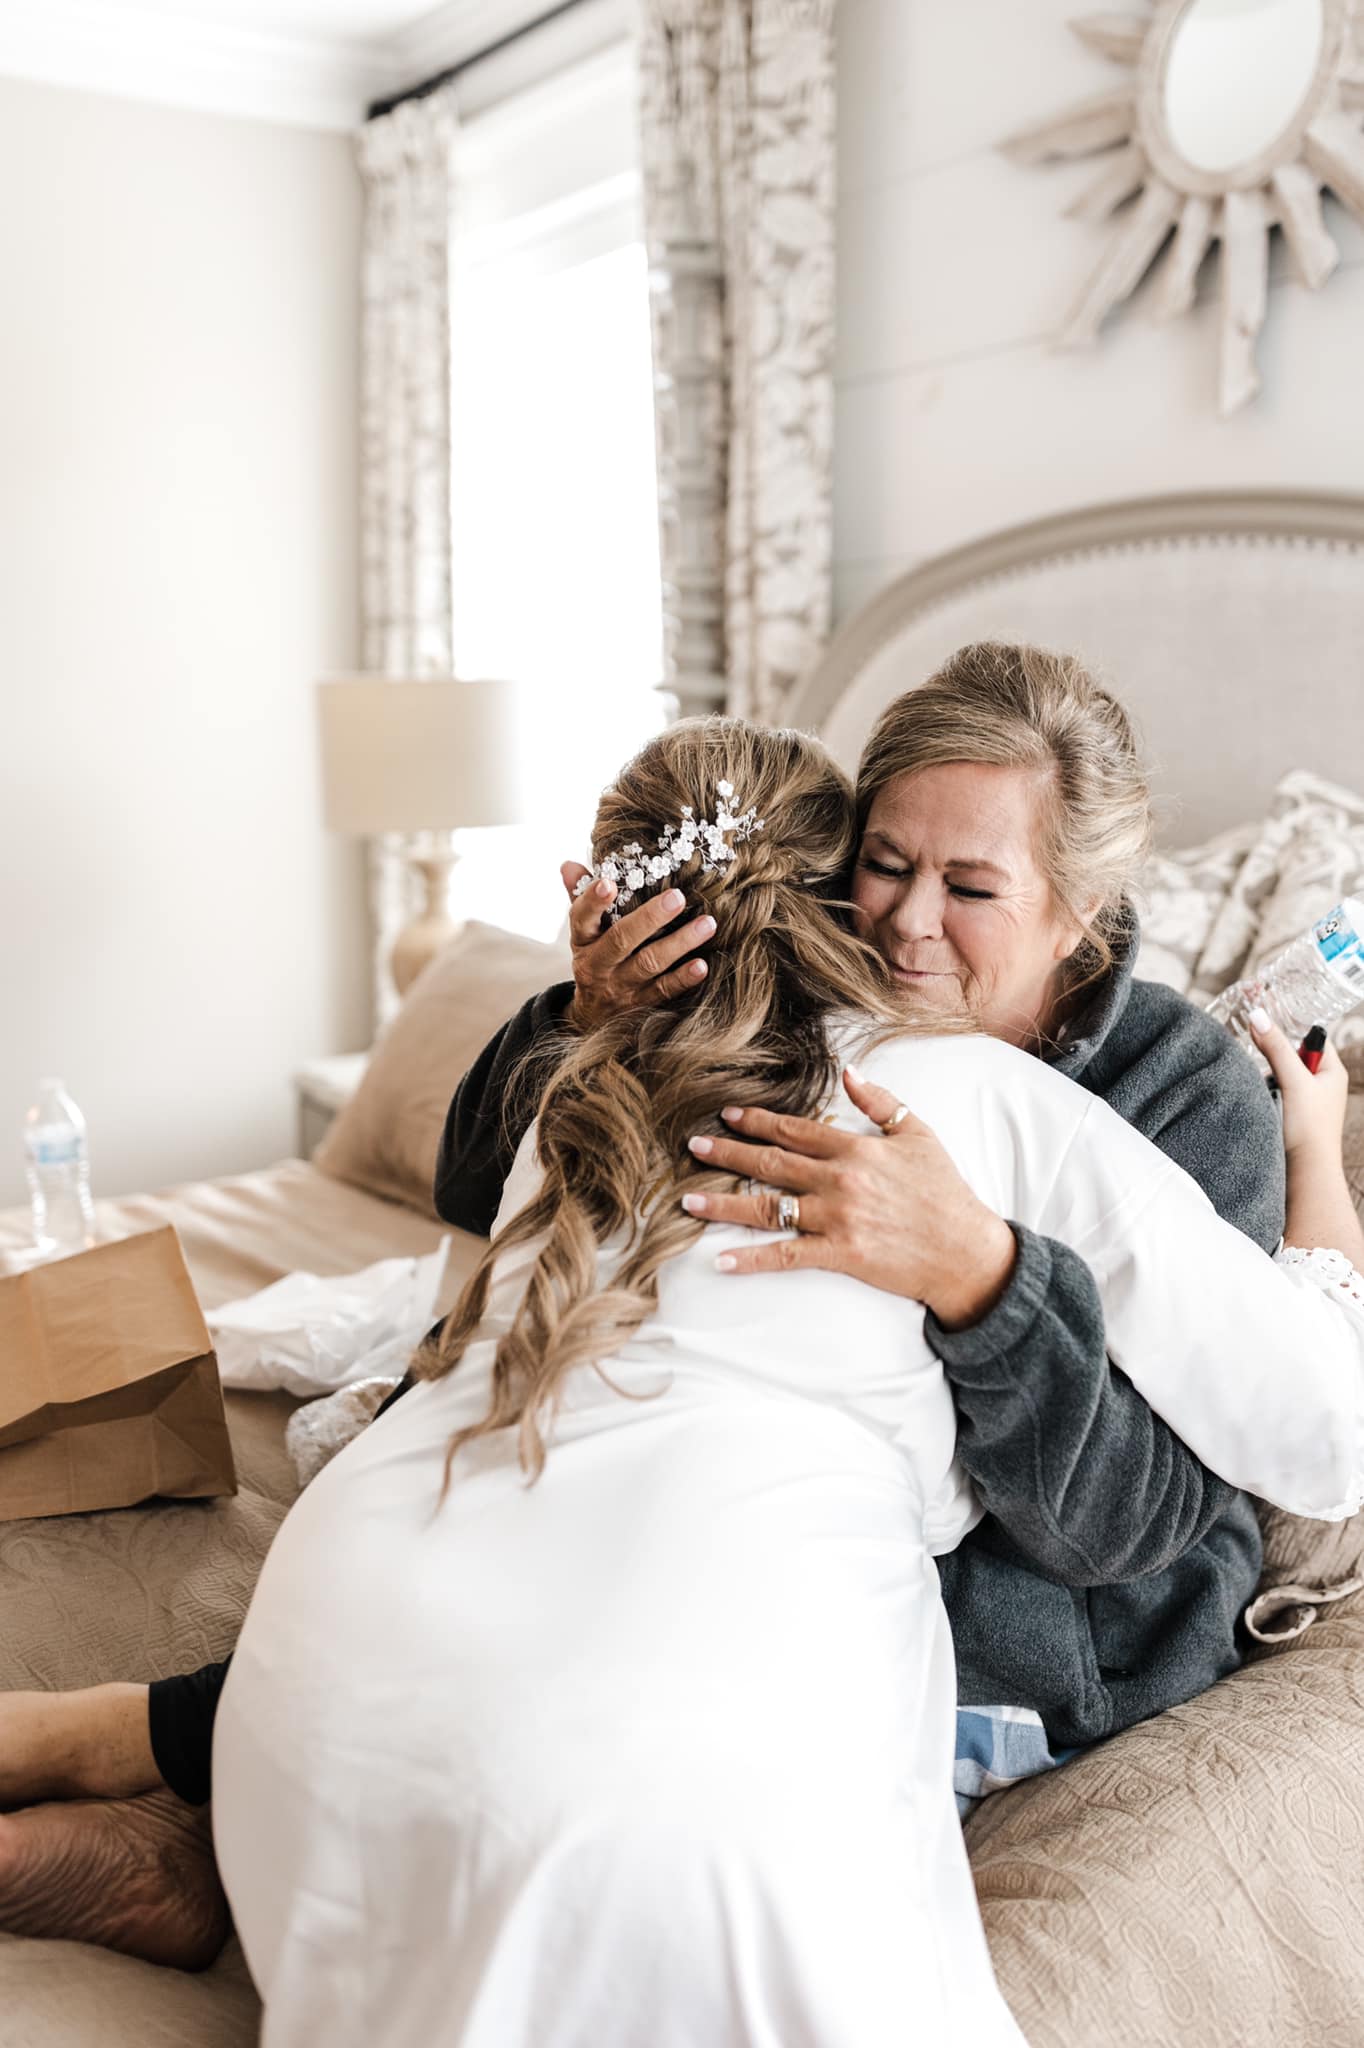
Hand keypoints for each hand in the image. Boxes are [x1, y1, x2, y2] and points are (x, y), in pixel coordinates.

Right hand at [560, 862, 715, 1031]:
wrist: (593, 1016)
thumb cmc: (595, 956)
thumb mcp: (583, 931)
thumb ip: (580, 896)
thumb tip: (569, 864)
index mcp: (582, 939)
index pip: (581, 918)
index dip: (593, 901)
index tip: (609, 882)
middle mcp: (598, 964)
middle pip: (622, 940)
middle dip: (650, 918)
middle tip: (678, 897)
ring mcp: (620, 986)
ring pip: (649, 964)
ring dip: (679, 943)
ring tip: (708, 924)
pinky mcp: (640, 1003)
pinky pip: (663, 991)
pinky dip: (683, 979)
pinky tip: (702, 965)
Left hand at [681, 1065, 1016, 1330]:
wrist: (966, 1250)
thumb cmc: (945, 1192)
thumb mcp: (919, 1135)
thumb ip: (881, 1102)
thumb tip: (848, 1072)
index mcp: (857, 1148)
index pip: (795, 1129)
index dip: (757, 1121)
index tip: (727, 1114)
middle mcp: (840, 1179)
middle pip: (771, 1163)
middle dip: (727, 1153)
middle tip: (693, 1147)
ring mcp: (838, 1217)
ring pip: (768, 1208)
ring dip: (724, 1204)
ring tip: (687, 1200)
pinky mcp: (840, 1253)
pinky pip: (787, 1255)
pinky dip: (751, 1259)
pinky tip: (721, 1260)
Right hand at [1248, 1008, 1349, 1163]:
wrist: (1305, 1173)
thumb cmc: (1309, 1128)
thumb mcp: (1293, 1081)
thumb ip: (1275, 1047)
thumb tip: (1258, 1015)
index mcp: (1333, 1071)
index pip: (1312, 1036)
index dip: (1292, 1027)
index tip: (1267, 1020)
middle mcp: (1322, 1084)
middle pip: (1293, 1054)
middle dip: (1273, 1054)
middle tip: (1256, 1050)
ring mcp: (1307, 1101)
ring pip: (1280, 1075)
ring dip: (1266, 1076)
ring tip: (1261, 1085)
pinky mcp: (1293, 1116)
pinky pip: (1274, 1094)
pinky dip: (1264, 1093)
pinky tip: (1258, 1098)